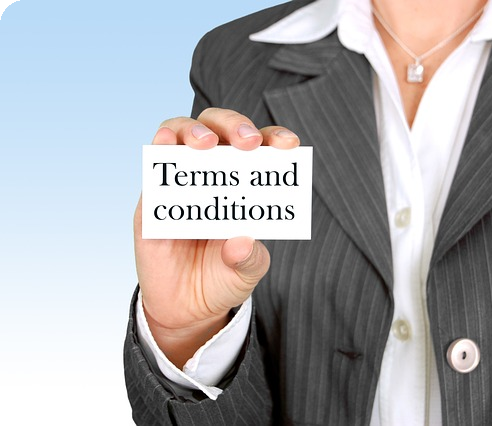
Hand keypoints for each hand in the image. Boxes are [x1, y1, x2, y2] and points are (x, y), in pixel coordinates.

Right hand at [133, 108, 299, 366]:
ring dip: (193, 130)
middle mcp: (213, 174)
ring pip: (182, 133)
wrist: (187, 308)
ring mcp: (181, 182)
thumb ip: (249, 258)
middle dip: (235, 126)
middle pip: (221, 128)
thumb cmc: (224, 278)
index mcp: (246, 184)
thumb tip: (242, 240)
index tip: (288, 144)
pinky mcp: (152, 198)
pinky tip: (166, 146)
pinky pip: (153, 167)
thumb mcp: (247, 272)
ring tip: (205, 144)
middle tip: (248, 142)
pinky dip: (160, 149)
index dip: (274, 138)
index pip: (262, 148)